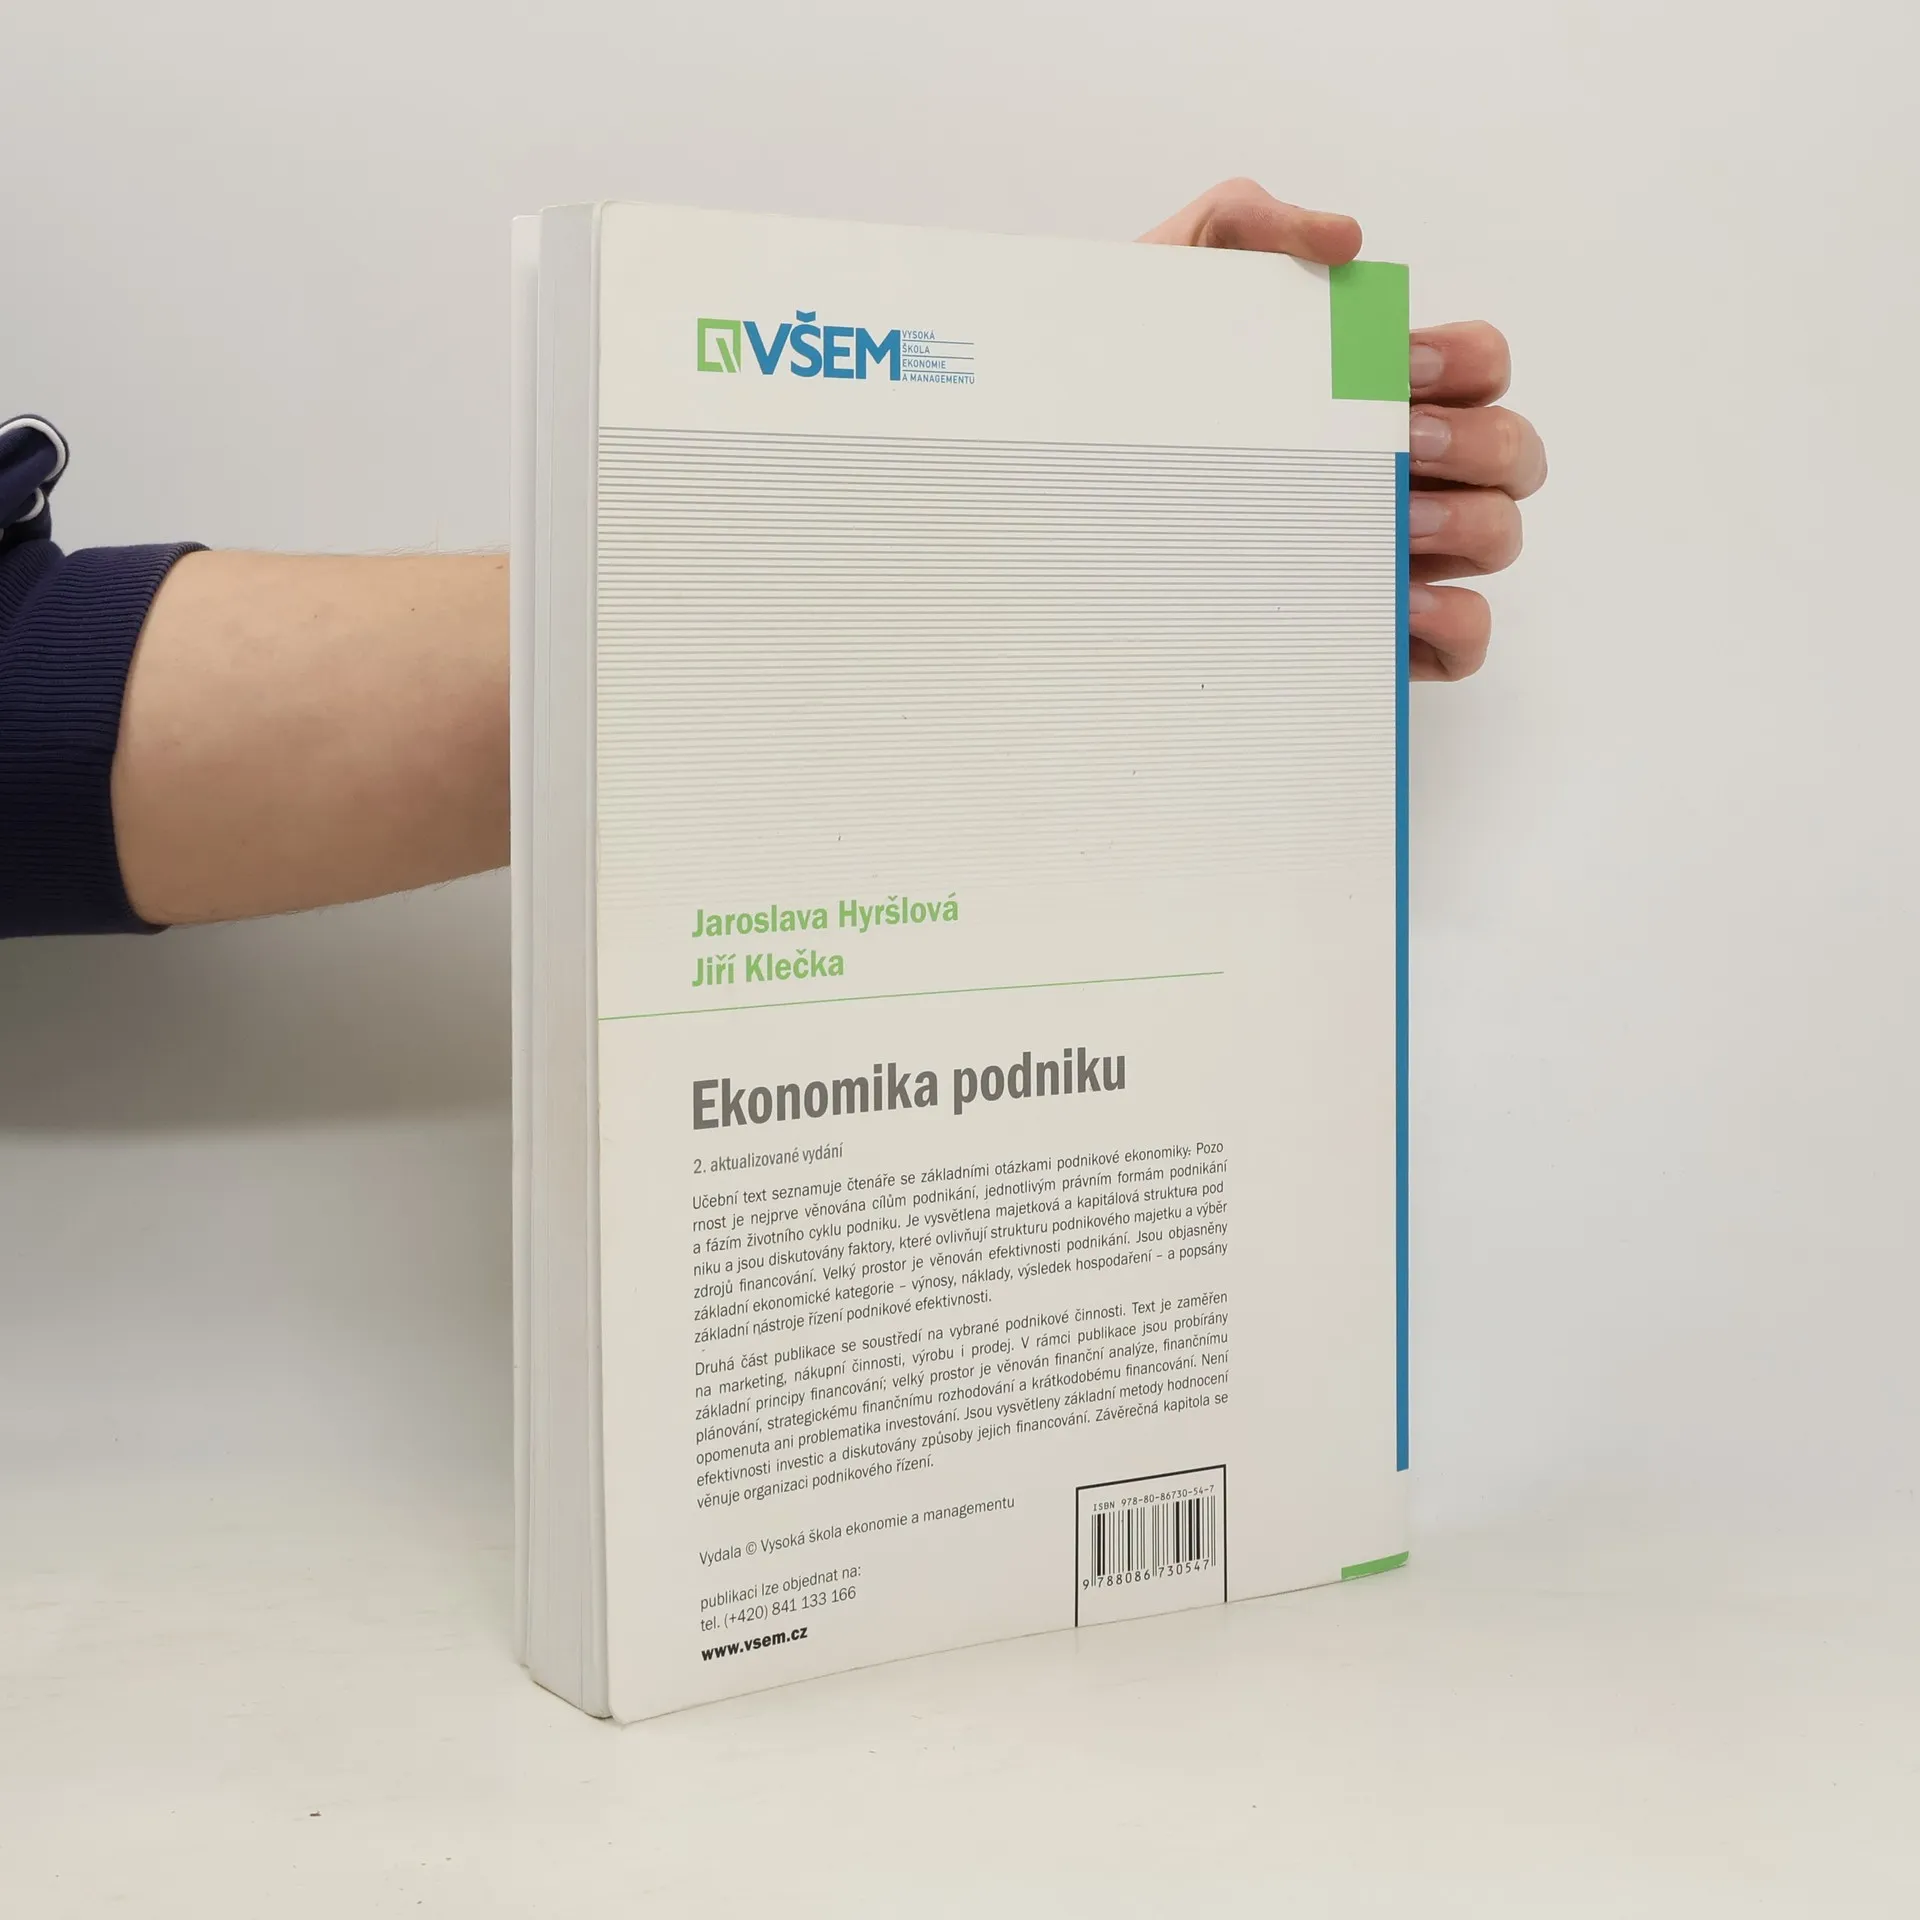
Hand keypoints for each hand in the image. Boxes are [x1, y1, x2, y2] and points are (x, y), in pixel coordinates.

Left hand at [1141, 179, 1545, 680]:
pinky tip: (1399, 603)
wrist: (1053, 485)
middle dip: (1476, 443)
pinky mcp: (1377, 630)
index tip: (1399, 368)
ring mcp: (1397, 552)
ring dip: (1467, 524)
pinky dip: (1457, 621)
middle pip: (1511, 450)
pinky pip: (1462, 638)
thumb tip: (1344, 241)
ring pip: (1499, 536)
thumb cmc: (1126, 396)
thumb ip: (1242, 224)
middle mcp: (1402, 471)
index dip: (1467, 361)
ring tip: (1392, 524)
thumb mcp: (1166, 292)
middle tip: (1398, 446)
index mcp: (1373, 392)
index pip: (1480, 365)